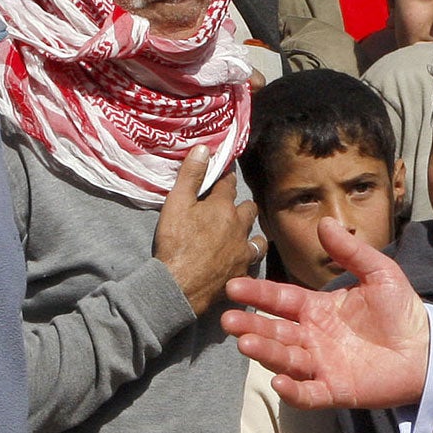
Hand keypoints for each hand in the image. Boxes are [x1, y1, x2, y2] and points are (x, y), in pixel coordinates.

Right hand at [155, 145, 260, 315]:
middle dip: (241, 205)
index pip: (228, 183)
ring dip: (250, 232)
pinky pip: (252, 261)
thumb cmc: (175, 242)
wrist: (179, 285)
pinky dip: (248, 258)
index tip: (223, 176)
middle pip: (248, 208)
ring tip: (240, 235)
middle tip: (228, 209)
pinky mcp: (242, 271)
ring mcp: (243, 250)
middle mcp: (238, 226)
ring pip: (257, 236)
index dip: (225, 177)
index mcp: (222, 206)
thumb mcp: (176, 203)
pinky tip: (241, 260)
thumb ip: (191, 175)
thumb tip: (204, 148)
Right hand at [221, 218, 428, 410]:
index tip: (234, 287)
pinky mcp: (335, 390)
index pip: (281, 300)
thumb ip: (351, 251)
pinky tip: (279, 382)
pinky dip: (293, 390)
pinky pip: (308, 393)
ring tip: (245, 343)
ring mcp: (321, 366)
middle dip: (251, 326)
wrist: (428, 348)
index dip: (258, 294)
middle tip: (229, 321)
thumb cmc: (401, 310)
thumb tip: (324, 222)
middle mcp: (312, 338)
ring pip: (285, 360)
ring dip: (265, 353)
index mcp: (318, 309)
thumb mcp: (379, 272)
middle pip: (275, 332)